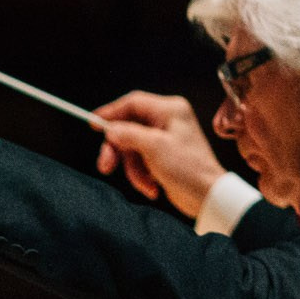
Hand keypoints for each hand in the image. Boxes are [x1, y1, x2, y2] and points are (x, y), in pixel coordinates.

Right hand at [92, 91, 227, 217]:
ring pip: (130, 148)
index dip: (111, 112)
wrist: (205, 195)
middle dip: (117, 150)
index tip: (93, 124)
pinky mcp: (161, 155)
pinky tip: (151, 185)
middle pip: (127, 128)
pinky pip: (138, 160)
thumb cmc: (188, 168)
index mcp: (170, 110)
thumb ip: (129, 134)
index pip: (133, 103)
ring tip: (145, 183)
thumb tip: (110, 130)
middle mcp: (167, 120)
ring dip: (132, 169)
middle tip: (106, 166)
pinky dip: (140, 175)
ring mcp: (163, 138)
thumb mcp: (155, 148)